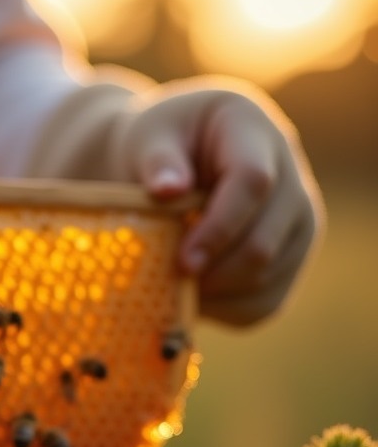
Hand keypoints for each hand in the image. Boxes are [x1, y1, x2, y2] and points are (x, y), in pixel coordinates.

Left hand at [112, 79, 322, 325]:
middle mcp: (291, 177)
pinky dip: (223, 311)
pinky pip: (263, 304)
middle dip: (212, 273)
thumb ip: (157, 162)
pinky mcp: (290, 258)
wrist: (178, 160)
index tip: (181, 261)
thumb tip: (166, 190)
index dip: (218, 229)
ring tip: (170, 285)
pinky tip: (190, 298)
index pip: (253, 183)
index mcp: (254, 135)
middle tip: (166, 283)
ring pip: (265, 278)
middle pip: (263, 243)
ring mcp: (297, 222)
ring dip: (214, 295)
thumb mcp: (150, 139)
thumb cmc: (161, 146)